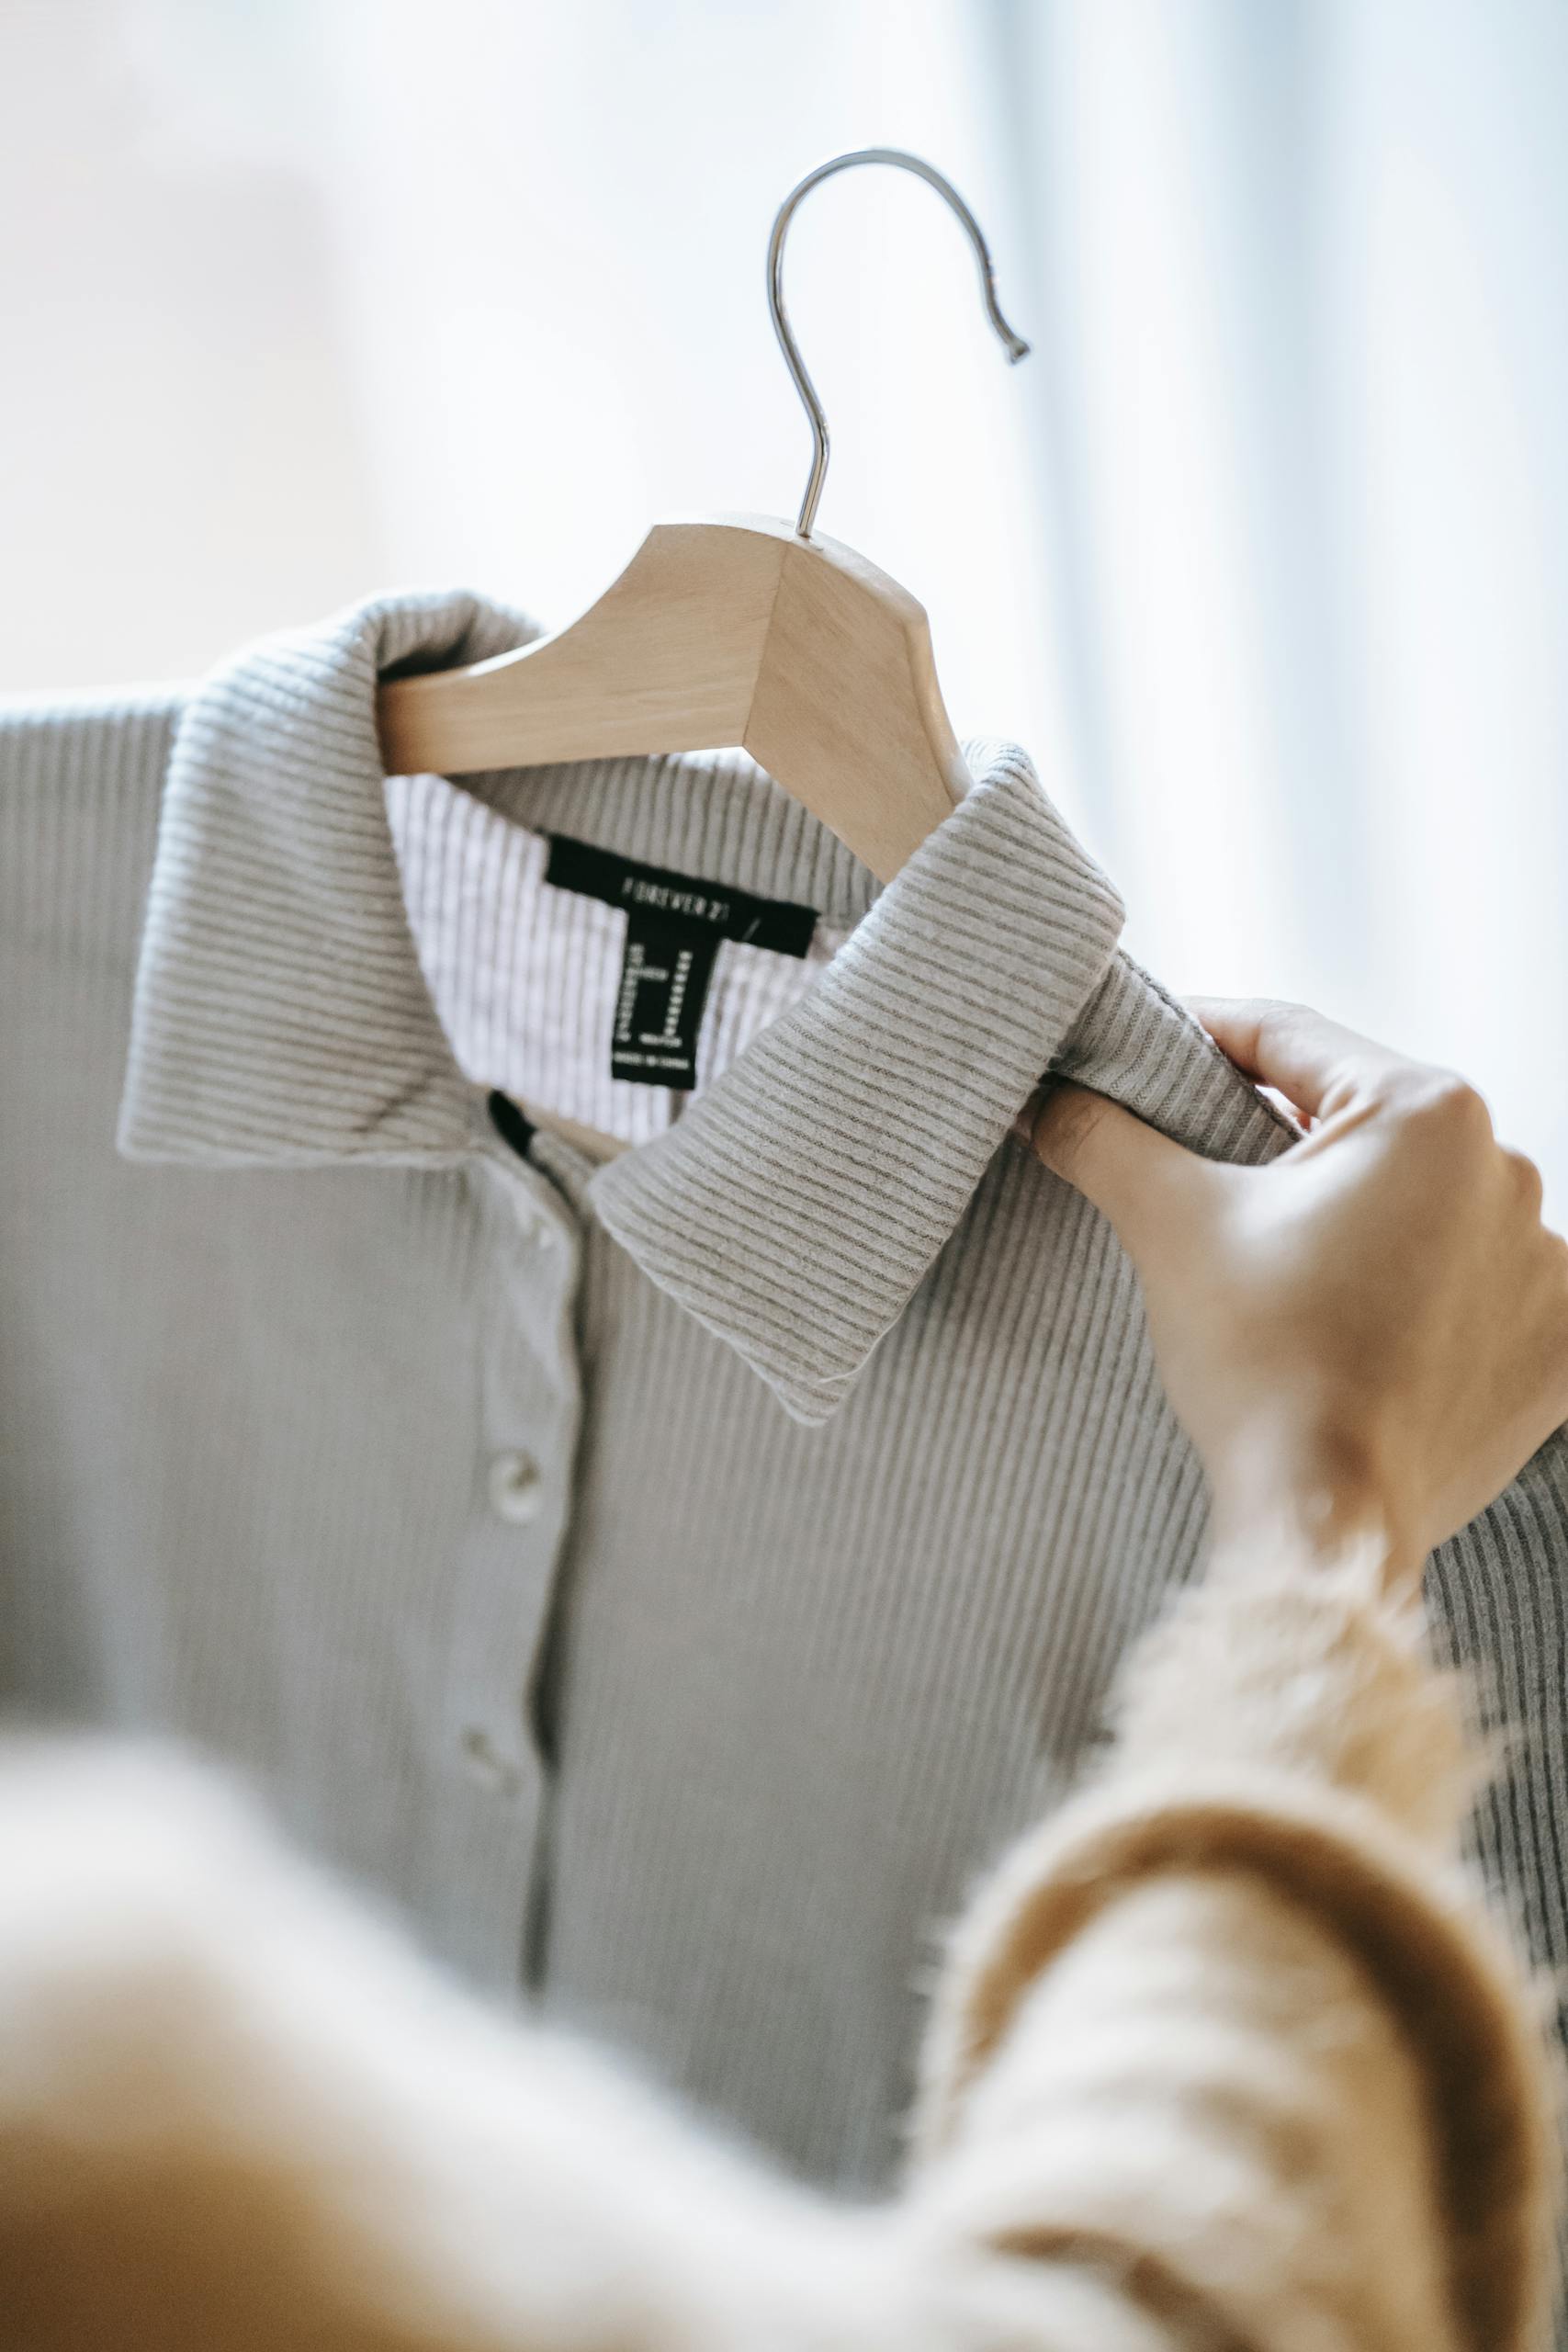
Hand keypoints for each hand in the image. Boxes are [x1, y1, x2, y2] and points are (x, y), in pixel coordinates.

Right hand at [1029, 1001, 1567, 1587]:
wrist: (1326, 1520)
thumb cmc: (1259, 1361)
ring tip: (1283, 1263)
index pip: (1288, 1041)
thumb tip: (1047, 1096)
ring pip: (1423, 1204)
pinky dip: (1422, 1292)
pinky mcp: (1554, 1345)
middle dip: (1281, 1138)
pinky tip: (1363, 1320)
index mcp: (1428, 1112)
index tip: (1142, 1053)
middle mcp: (1510, 1170)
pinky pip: (1476, 1287)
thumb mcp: (1169, 1222)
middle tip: (1200, 1164)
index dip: (1202, 1037)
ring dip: (1359, 1216)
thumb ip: (1102, 1135)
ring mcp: (1545, 1263)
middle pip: (1362, 1124)